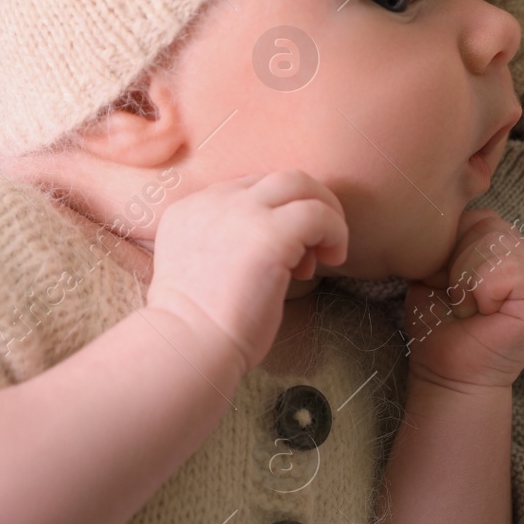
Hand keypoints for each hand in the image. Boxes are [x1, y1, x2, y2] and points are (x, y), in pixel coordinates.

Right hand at [145, 169, 346, 370]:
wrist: (189, 345)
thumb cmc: (199, 328)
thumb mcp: (203, 271)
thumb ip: (230, 248)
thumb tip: (282, 251)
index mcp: (191, 210)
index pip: (249, 189)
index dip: (277, 215)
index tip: (289, 255)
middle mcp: (213, 201)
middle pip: (277, 177)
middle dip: (307, 203)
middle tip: (318, 243)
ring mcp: (240, 212)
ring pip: (299, 182)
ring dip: (325, 211)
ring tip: (330, 250)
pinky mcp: (269, 233)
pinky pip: (318, 213)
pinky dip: (335, 231)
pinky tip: (333, 259)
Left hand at [402, 209, 523, 393]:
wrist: (448, 375)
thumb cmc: (440, 327)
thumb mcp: (436, 271)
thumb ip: (449, 240)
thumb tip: (444, 211)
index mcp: (509, 251)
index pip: (479, 217)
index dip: (452, 249)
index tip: (450, 286)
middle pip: (487, 225)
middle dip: (458, 263)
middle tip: (460, 300)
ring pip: (494, 243)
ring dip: (467, 280)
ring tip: (472, 308)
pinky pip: (503, 269)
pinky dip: (481, 292)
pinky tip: (484, 315)